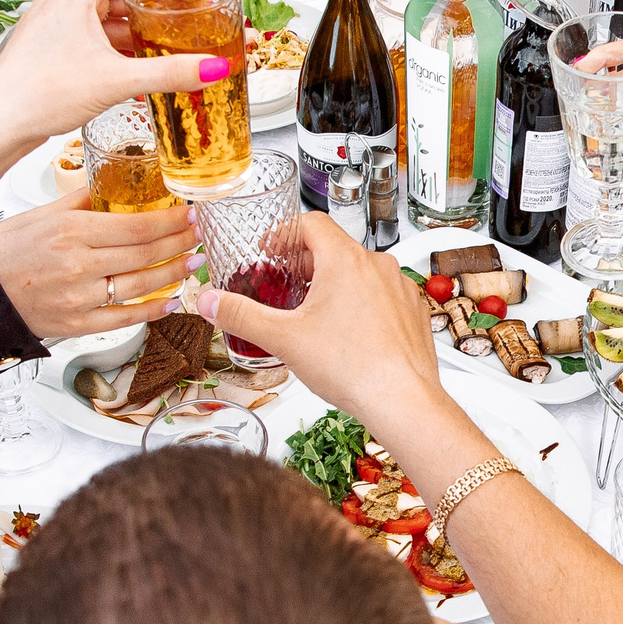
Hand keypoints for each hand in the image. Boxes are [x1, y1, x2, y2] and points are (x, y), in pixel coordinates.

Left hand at [0, 0, 222, 143]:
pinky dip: (121, 52)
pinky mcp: (55, 48)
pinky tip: (137, 73)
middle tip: (188, 25)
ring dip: (140, 36)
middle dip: (159, 12)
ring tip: (168, 53)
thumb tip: (210, 67)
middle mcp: (63, 1)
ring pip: (110, 20)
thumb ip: (169, 73)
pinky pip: (97, 40)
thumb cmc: (36, 92)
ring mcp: (57, 24)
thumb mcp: (116, 80)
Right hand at [0, 191, 197, 337]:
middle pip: (144, 253)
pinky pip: (124, 318)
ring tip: (191, 263)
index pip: (136, 225)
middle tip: (198, 237)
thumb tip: (115, 185)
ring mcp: (79, 297)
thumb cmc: (8, 249)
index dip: (170, 222)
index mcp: (71, 230)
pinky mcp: (77, 324)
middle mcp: (77, 264)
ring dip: (173, 274)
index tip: (190, 215)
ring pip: (140, 285)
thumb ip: (84, 201)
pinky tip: (171, 300)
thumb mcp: (44, 213)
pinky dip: (152, 311)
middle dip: (178, 244)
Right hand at [206, 213, 446, 428]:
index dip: (285, 233)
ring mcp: (399, 288)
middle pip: (335, 248)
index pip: (311, 223)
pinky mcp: (412, 311)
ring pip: (360, 272)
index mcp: (344, 260)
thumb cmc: (352, 367)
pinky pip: (382, 295)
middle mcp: (377, 266)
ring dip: (336, 284)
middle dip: (306, 264)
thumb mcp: (283, 338)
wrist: (401, 400)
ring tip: (316, 313)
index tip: (272, 249)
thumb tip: (210, 302)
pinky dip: (362, 304)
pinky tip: (349, 332)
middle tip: (286, 286)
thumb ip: (241, 315)